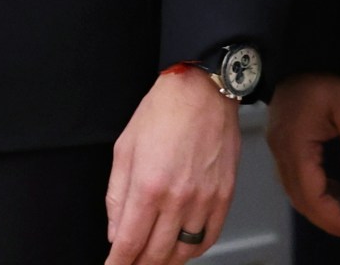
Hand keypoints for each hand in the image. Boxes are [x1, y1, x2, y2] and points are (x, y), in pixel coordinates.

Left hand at [105, 66, 243, 263]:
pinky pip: (209, 237)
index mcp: (148, 185)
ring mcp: (204, 200)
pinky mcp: (224, 196)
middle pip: (156, 253)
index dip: (119, 262)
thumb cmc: (162, 111)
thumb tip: (115, 230)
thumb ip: (116, 195)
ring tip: (154, 259)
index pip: (130, 242)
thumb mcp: (124, 149)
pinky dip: (194, 251)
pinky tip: (182, 248)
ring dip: (165, 261)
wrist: (202, 92)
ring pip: (183, 252)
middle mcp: (178, 198)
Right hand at [265, 73, 339, 240]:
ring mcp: (279, 146)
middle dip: (328, 219)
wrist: (305, 52)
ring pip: (297, 191)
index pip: (310, 193)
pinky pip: (297, 177)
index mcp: (295, 143)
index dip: (334, 217)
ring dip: (322, 207)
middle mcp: (280, 149)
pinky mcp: (283, 142)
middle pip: (300, 198)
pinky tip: (338, 194)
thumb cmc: (329, 77)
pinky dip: (316, 191)